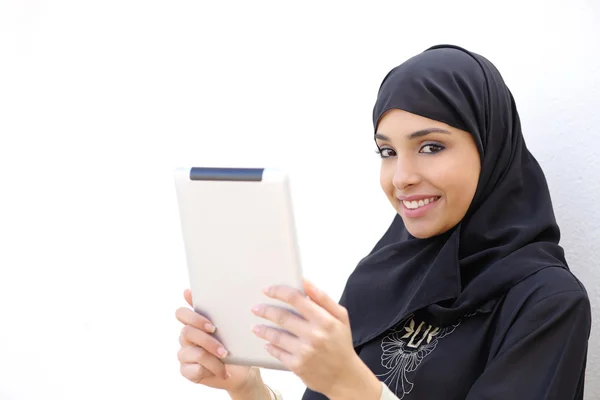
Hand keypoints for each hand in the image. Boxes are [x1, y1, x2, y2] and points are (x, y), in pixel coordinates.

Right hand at [175, 289, 267, 397]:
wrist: (242, 370)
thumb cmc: (234, 345)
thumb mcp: (230, 327)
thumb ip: (217, 311)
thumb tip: (200, 293)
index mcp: (194, 323)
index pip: (181, 313)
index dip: (194, 318)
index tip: (212, 326)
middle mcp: (186, 337)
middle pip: (187, 332)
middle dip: (208, 340)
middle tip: (224, 348)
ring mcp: (184, 354)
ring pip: (195, 353)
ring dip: (214, 358)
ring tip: (227, 360)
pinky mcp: (186, 370)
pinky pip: (195, 369)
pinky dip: (211, 370)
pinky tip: (221, 372)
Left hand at [250, 280, 381, 399]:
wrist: (345, 377)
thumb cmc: (341, 343)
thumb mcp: (340, 317)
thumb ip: (322, 298)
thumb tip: (305, 281)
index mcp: (324, 319)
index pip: (295, 298)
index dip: (278, 291)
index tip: (267, 290)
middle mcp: (313, 335)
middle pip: (282, 316)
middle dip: (265, 310)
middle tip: (256, 308)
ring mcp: (304, 351)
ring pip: (276, 335)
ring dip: (262, 329)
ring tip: (256, 327)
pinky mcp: (297, 366)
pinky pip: (277, 352)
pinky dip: (270, 346)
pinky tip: (267, 343)